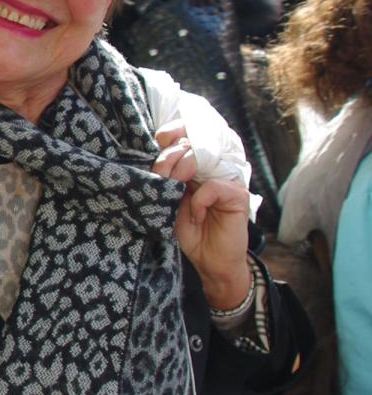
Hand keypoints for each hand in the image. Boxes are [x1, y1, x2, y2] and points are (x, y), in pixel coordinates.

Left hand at [153, 125, 250, 308]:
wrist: (210, 262)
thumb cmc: (191, 233)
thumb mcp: (170, 203)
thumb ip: (166, 180)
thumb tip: (157, 159)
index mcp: (196, 166)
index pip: (186, 136)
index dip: (172, 133)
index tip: (159, 138)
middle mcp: (213, 168)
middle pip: (190, 145)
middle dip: (168, 158)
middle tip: (161, 178)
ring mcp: (227, 179)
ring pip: (201, 158)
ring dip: (180, 172)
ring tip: (175, 192)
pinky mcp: (238, 194)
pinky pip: (212, 186)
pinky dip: (199, 201)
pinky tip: (196, 216)